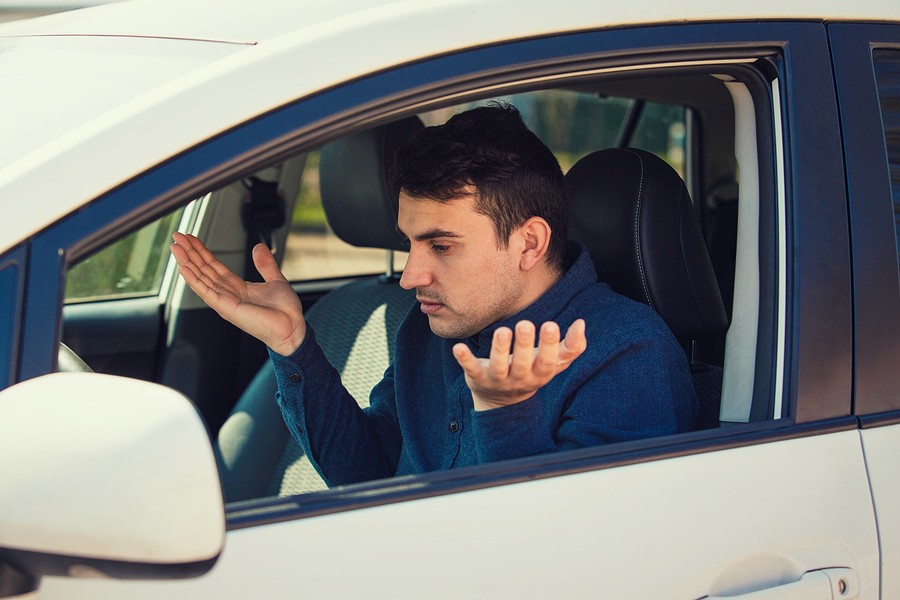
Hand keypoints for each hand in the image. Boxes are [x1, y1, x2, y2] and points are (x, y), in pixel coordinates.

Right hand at [170, 232, 306, 355]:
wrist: (292, 327)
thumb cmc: (284, 310)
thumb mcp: (275, 279)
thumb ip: (265, 264)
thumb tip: (258, 246)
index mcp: (237, 287)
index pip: (213, 266)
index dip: (202, 251)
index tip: (191, 239)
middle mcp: (227, 294)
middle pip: (203, 269)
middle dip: (190, 252)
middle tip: (177, 236)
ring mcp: (224, 301)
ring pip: (200, 278)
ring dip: (186, 262)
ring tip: (175, 247)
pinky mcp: (225, 307)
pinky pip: (205, 291)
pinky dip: (193, 279)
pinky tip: (183, 267)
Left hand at [452, 319, 586, 410]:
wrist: (502, 402)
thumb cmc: (532, 371)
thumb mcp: (553, 363)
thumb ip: (571, 347)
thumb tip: (582, 324)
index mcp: (539, 374)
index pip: (547, 362)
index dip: (551, 346)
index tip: (551, 325)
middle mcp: (519, 379)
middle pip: (523, 364)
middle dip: (525, 345)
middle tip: (526, 324)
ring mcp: (497, 380)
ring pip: (499, 367)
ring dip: (500, 349)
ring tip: (503, 330)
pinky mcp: (477, 378)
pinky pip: (471, 369)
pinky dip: (465, 359)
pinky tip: (458, 348)